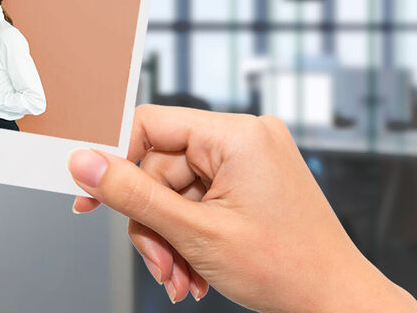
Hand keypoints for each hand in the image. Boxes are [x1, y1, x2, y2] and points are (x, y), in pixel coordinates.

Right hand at [67, 105, 416, 310]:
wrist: (336, 304)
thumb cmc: (288, 269)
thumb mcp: (195, 233)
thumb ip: (132, 194)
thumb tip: (84, 163)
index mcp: (237, 135)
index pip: (150, 124)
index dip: (115, 159)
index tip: (92, 193)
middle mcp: (243, 139)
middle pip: (158, 168)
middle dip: (152, 222)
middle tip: (159, 261)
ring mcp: (247, 161)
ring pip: (172, 192)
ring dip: (167, 238)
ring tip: (178, 275)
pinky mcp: (247, 182)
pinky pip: (194, 201)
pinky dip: (186, 236)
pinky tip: (191, 268)